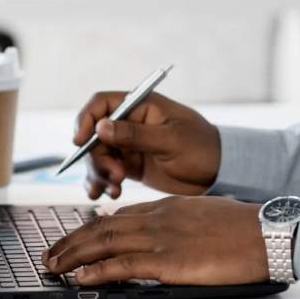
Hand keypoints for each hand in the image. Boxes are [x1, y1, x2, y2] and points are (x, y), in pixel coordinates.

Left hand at [41, 196, 268, 285]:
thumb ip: (179, 223)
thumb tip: (166, 237)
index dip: (91, 228)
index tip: (76, 239)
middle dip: (71, 241)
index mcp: (167, 207)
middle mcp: (157, 218)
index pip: (118, 216)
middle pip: (102, 227)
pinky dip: (98, 271)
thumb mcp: (204, 215)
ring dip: (73, 255)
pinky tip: (81, 277)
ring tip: (53, 265)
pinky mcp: (169, 260)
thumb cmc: (243, 228)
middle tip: (51, 253)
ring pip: (104, 242)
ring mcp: (161, 238)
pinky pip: (123, 264)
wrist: (266, 232)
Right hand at [72, 92, 220, 199]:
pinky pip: (106, 172)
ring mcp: (129, 146)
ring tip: (114, 190)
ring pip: (97, 157)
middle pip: (94, 135)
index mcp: (141, 106)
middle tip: (116, 176)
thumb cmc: (202, 148)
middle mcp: (130, 123)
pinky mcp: (130, 166)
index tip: (80, 141)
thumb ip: (136, 134)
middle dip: (98, 158)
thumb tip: (101, 126)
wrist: (219, 174)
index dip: (86, 119)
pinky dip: (100, 183)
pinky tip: (102, 195)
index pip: (102, 104)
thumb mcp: (171, 140)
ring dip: (99, 174)